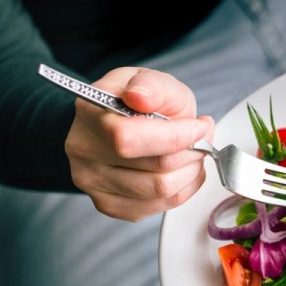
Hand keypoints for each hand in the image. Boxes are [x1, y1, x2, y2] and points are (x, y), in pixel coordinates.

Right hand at [64, 67, 214, 221]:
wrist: (116, 124)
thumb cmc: (136, 103)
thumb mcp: (150, 80)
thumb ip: (151, 86)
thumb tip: (140, 96)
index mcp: (90, 114)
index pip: (130, 139)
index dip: (176, 136)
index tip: (199, 127)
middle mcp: (84, 151)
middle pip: (155, 168)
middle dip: (192, 153)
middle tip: (201, 138)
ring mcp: (93, 183)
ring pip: (162, 190)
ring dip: (191, 171)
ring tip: (194, 153)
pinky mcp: (109, 204)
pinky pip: (160, 206)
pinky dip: (184, 188)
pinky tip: (182, 170)